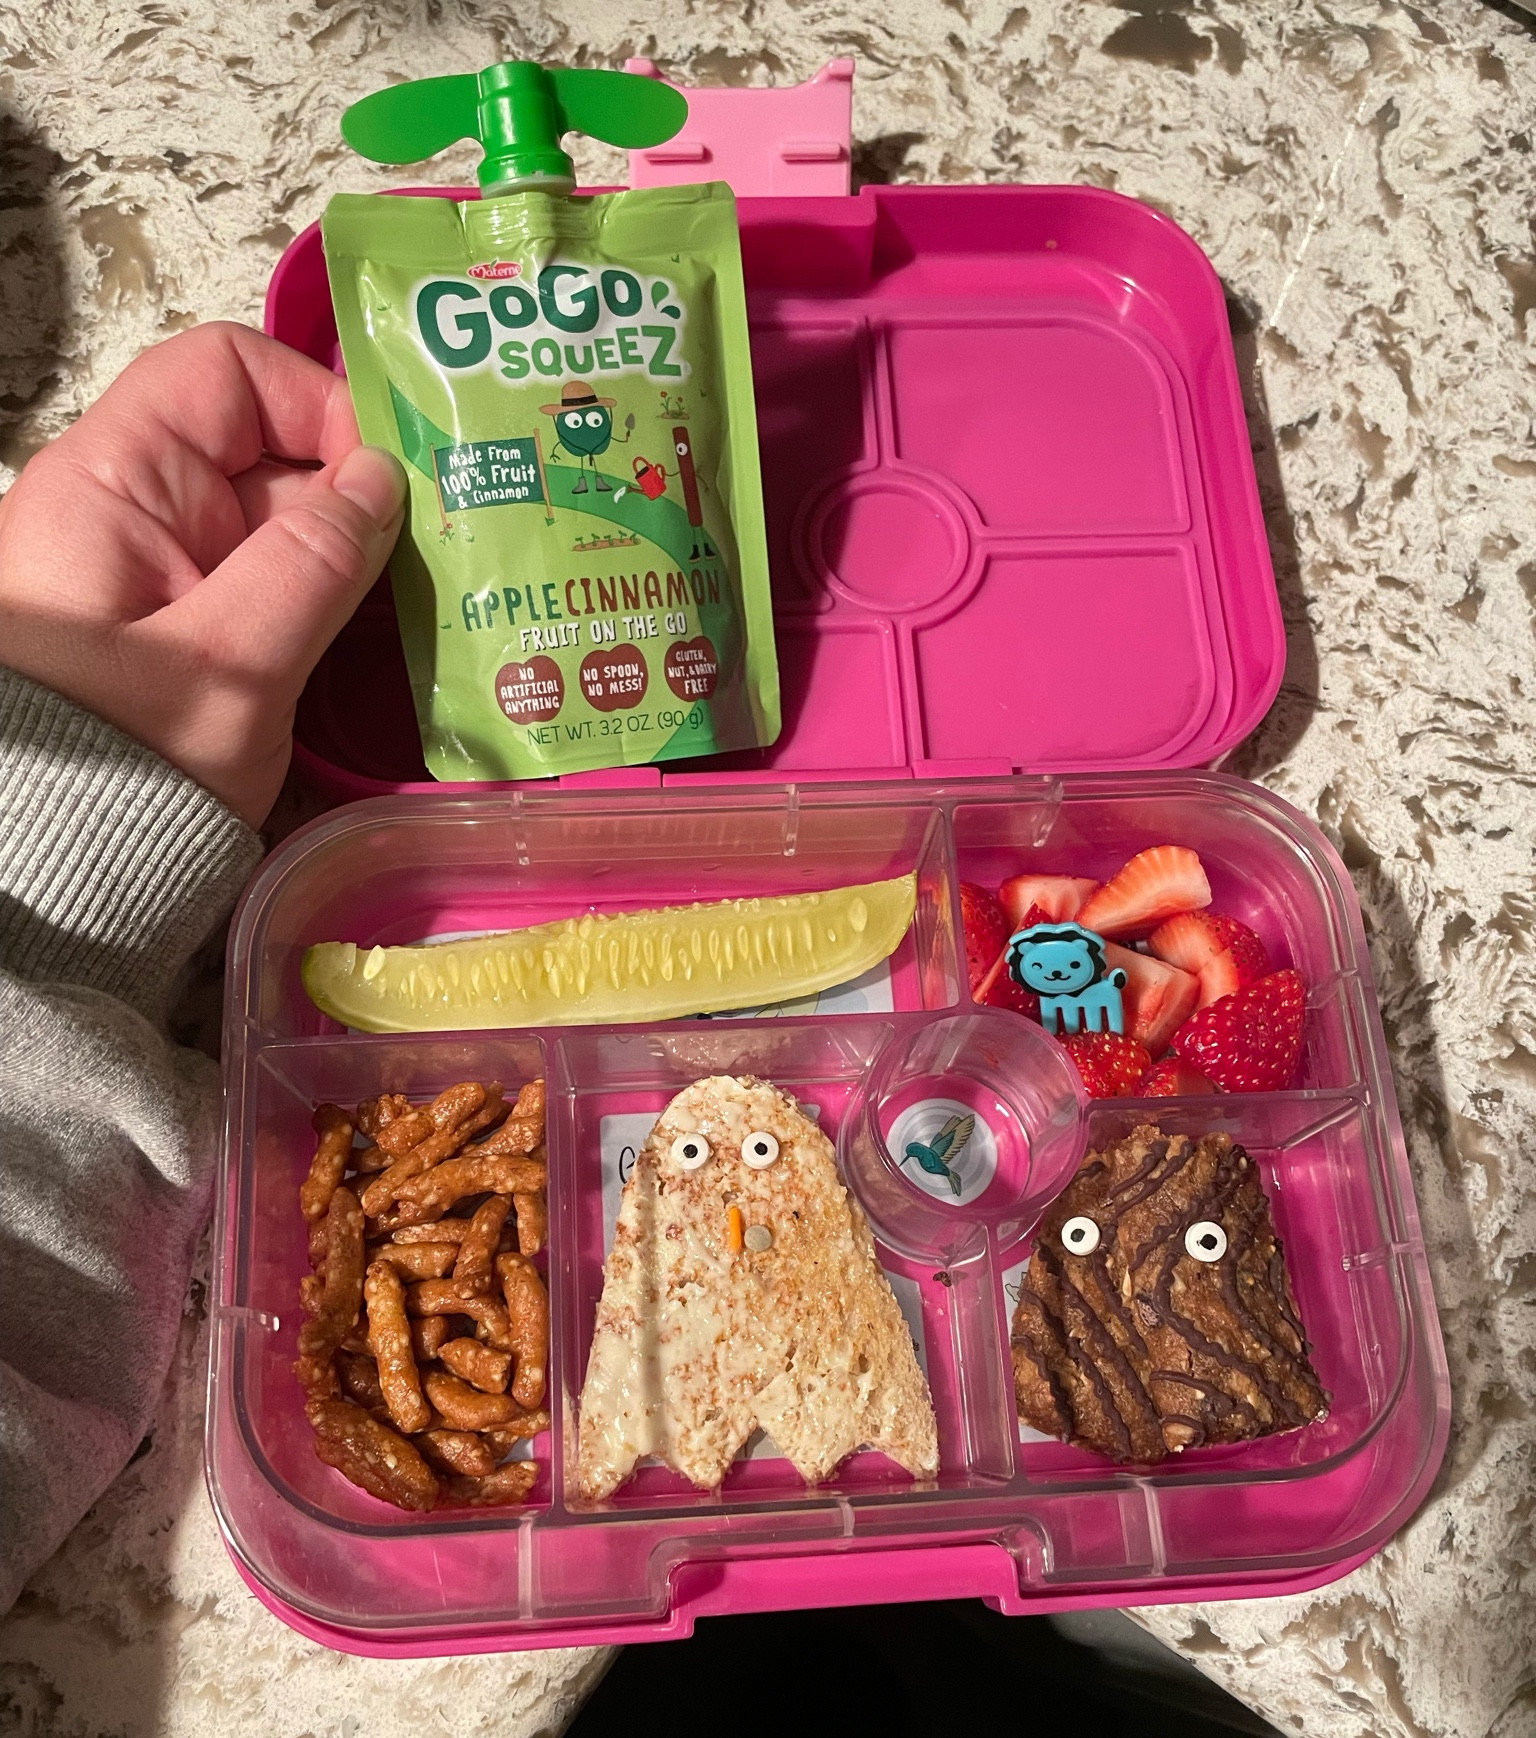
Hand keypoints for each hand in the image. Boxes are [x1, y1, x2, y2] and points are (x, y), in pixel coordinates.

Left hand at [0, 321, 404, 826]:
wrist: (59, 875)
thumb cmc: (120, 766)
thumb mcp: (227, 663)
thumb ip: (313, 563)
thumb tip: (386, 477)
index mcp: (118, 482)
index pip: (227, 373)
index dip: (315, 401)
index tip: (391, 475)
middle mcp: (146, 512)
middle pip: (274, 452)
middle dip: (365, 489)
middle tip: (454, 542)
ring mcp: (176, 577)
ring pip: (292, 525)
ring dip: (366, 554)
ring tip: (444, 592)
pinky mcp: (203, 634)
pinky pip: (286, 588)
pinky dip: (344, 602)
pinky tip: (406, 633)